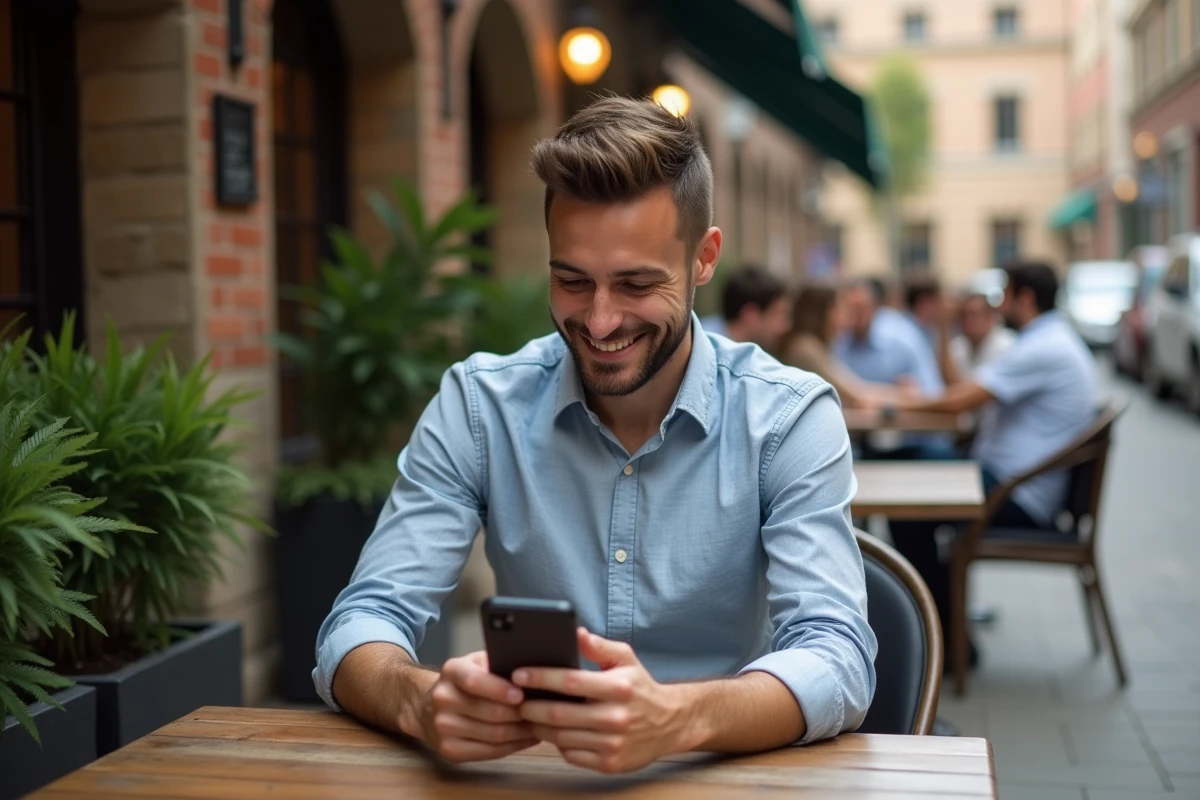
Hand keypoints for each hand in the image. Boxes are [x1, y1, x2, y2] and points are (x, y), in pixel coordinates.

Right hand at [415, 651, 539, 762]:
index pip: (475, 680)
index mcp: (452, 671)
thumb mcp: (477, 662)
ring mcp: (443, 727)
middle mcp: (443, 698)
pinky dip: (513, 746)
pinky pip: (490, 752)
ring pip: (494, 734)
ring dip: (522, 732)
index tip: (521, 694)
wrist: (427, 707)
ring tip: (540, 724)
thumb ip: (498, 663)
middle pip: (490, 712)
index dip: (499, 689)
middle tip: (543, 712)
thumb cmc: (465, 681)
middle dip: (521, 714)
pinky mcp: (449, 750)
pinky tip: (527, 738)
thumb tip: (532, 671)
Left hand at [514, 629, 692, 773]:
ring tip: (529, 716)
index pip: (570, 681)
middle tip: (517, 700)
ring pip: (561, 737)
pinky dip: (558, 744)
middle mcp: (616, 717)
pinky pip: (572, 755)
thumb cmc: (641, 688)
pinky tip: (554, 733)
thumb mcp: (626, 659)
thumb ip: (599, 646)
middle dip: (531, 706)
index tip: (518, 674)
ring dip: (539, 727)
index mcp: (618, 687)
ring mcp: (613, 744)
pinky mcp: (610, 764)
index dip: (540, 677)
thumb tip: (575, 633)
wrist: (670, 723)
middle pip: (559, 714)